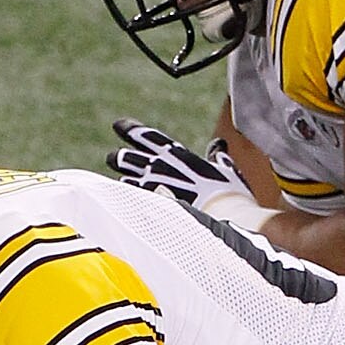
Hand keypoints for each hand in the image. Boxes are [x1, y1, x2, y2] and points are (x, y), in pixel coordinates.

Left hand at [111, 119, 245, 203]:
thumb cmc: (230, 197)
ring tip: (119, 177)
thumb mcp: (226, 171)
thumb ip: (218, 157)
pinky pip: (130, 196)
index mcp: (179, 155)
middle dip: (121, 157)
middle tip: (114, 157)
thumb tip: (218, 146)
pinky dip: (126, 194)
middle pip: (130, 157)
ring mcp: (154, 187)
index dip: (131, 130)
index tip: (119, 125)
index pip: (149, 137)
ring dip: (122, 174)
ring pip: (126, 175)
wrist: (226, 220)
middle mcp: (162, 167)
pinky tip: (122, 197)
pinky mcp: (151, 205)